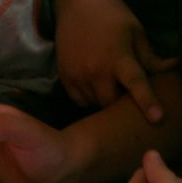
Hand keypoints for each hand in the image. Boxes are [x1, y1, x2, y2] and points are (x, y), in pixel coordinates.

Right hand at [55, 0, 176, 121]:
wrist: (78, 8)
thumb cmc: (112, 18)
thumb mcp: (136, 34)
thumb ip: (150, 57)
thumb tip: (172, 67)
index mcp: (118, 57)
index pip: (136, 83)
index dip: (147, 102)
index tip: (157, 118)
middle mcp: (96, 70)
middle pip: (110, 102)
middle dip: (119, 102)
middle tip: (124, 93)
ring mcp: (77, 76)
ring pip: (94, 104)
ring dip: (103, 99)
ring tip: (107, 84)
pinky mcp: (64, 79)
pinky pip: (79, 101)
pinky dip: (88, 98)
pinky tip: (93, 84)